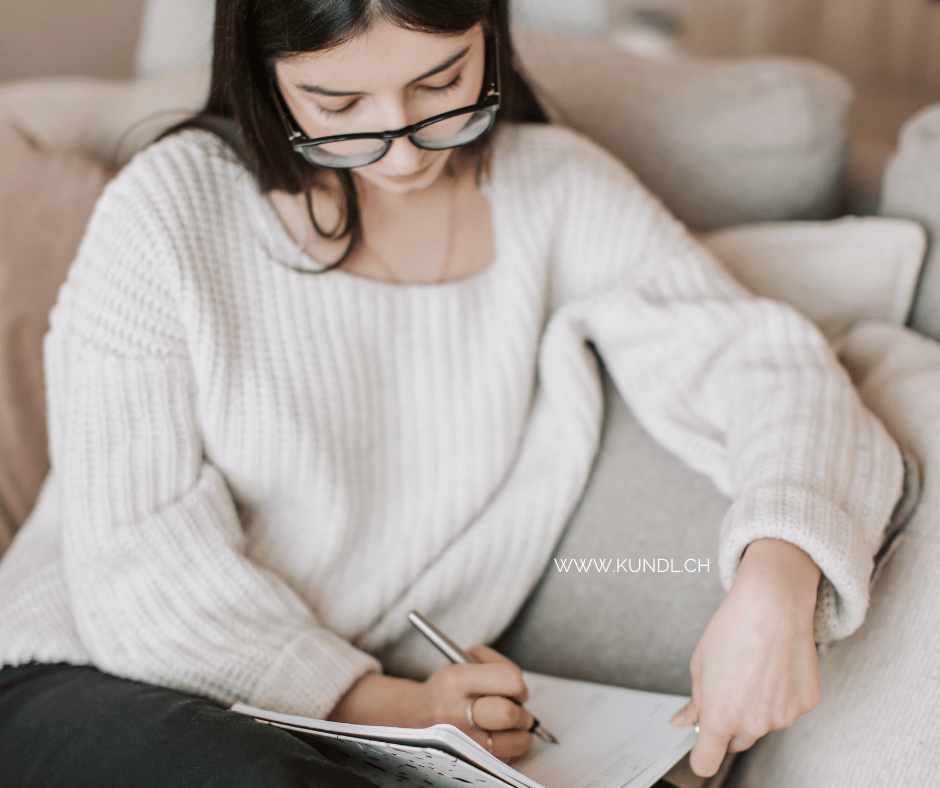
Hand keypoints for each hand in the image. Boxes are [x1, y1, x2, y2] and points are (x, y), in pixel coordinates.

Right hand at [329, 645, 533, 761]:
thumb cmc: (445, 688)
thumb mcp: (460, 661)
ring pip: (513, 740)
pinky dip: (511, 747)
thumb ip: (493, 663)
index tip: (515, 686)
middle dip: (521, 710)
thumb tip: (519, 683)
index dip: (518, 683)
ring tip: (511, 723)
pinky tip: (500, 736)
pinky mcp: (469, 760)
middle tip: (518, 707)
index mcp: (455, 681)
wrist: (414, 716)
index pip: (508, 679)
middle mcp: (456, 712)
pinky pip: (507, 757)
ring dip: (520, 731)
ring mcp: (462, 740)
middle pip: (508, 713)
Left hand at [670, 538, 821, 776]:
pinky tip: (775, 667)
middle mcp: (754, 724)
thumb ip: (694, 703)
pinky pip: (786, 710)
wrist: (773, 604)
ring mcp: (784, 716)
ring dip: (755, 708)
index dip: (701, 755)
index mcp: (721, 717)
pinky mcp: (807, 704)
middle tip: (728, 689)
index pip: (706, 762)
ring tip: (753, 669)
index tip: (700, 746)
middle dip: (728, 726)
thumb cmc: (731, 630)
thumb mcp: (700, 666)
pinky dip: (780, 696)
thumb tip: (682, 724)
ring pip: (762, 725)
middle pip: (735, 743)